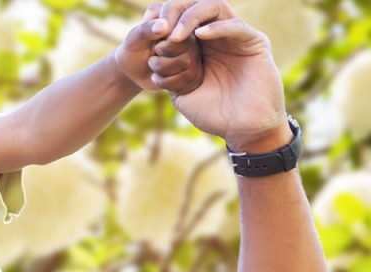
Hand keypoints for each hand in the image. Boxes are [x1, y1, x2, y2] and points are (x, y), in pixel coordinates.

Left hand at [114, 2, 202, 92]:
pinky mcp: (193, 71)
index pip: (182, 34)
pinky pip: (186, 80)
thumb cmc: (133, 49)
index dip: (164, 46)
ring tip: (153, 64)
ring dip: (161, 70)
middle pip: (187, 53)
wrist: (133, 69)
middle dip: (162, 60)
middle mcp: (191, 37)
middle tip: (152, 56)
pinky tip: (157, 77)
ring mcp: (194, 54)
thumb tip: (163, 26)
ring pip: (186, 67)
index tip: (153, 46)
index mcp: (179, 22)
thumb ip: (146, 29)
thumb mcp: (134, 38)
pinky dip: (165, 82)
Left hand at [155, 0, 290, 151]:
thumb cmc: (212, 114)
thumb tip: (153, 54)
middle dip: (173, 11)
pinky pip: (235, 26)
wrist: (242, 130)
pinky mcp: (255, 42)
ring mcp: (236, 37)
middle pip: (194, 6)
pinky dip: (216, 27)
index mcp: (198, 45)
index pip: (178, 17)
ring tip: (175, 36)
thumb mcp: (181, 92)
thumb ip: (168, 72)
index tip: (146, 32)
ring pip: (213, 7)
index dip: (161, 19)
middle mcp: (217, 36)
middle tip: (159, 29)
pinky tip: (199, 35)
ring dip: (190, 17)